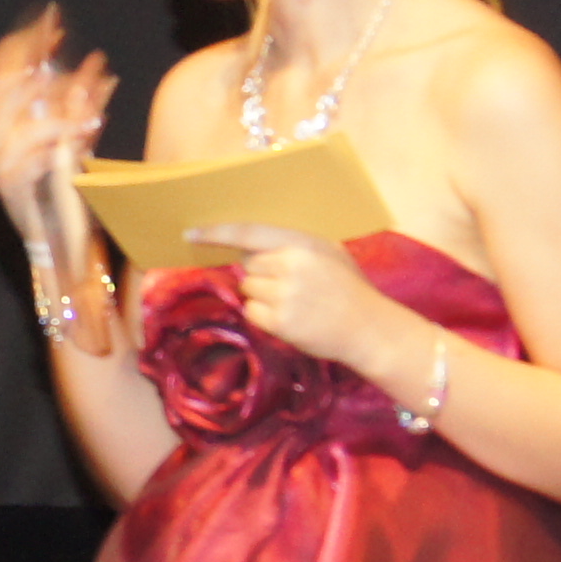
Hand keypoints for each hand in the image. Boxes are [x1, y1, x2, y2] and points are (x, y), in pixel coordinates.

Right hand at [0, 7, 117, 218]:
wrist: (60, 241)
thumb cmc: (67, 188)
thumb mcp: (80, 135)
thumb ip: (84, 101)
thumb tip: (97, 62)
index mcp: (2, 127)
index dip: (22, 46)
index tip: (48, 21)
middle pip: (4, 90)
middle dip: (39, 63)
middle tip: (70, 45)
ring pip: (28, 122)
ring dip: (66, 110)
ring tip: (98, 106)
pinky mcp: (12, 185)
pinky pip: (37, 154)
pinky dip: (66, 138)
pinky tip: (90, 127)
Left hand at [224, 223, 409, 377]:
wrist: (369, 328)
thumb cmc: (348, 288)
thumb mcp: (328, 252)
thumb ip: (293, 246)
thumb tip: (249, 246)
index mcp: (302, 244)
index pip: (248, 233)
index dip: (217, 233)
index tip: (191, 233)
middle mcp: (291, 265)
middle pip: (248, 265)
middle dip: (261, 274)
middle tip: (289, 285)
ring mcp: (284, 295)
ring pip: (248, 289)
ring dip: (262, 296)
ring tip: (294, 302)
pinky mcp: (279, 321)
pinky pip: (251, 312)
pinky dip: (263, 316)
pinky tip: (290, 317)